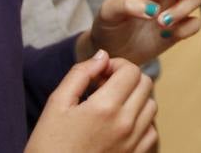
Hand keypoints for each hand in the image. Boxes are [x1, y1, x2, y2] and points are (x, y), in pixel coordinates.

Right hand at [26, 51, 156, 152]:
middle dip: (127, 79)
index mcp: (105, 108)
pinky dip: (142, 123)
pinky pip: (152, 132)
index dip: (117, 65)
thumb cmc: (48, 147)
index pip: (131, 71)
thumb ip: (80, 74)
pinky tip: (121, 126)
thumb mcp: (56, 105)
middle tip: (105, 88)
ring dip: (136, 100)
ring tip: (112, 107)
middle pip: (145, 84)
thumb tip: (103, 56)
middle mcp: (125, 124)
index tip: (101, 74)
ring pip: (151, 106)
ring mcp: (133, 143)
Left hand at [79, 0, 200, 66]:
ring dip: (183, 8)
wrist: (112, 51)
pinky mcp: (181, 28)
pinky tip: (165, 35)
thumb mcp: (108, 11)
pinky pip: (195, 23)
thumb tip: (152, 9)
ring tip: (160, 23)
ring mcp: (177, 7)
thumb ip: (127, 4)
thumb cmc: (110, 24)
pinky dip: (185, 28)